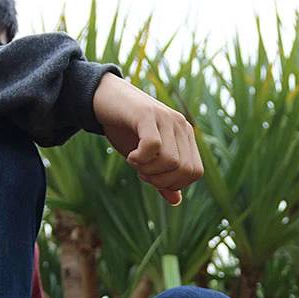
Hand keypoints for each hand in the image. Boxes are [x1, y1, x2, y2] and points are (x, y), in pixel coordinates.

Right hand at [92, 72, 203, 204]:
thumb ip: (162, 177)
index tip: (152, 176)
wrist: (103, 97)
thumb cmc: (126, 129)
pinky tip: (131, 155)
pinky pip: (153, 146)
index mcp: (185, 136)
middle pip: (185, 170)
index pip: (195, 172)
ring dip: (149, 170)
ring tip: (134, 161)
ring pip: (171, 161)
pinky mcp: (146, 113)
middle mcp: (180, 125)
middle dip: (161, 180)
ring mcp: (165, 117)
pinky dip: (140, 158)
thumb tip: (176, 201)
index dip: (174, 183)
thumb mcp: (147, 158)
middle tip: (142, 171)